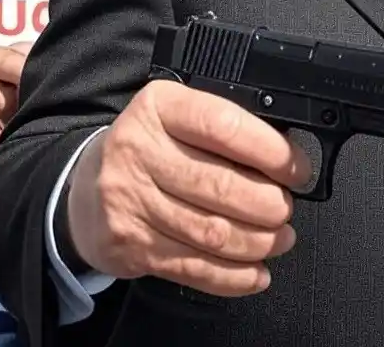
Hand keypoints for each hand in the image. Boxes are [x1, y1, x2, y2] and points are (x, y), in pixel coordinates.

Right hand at [67, 80, 312, 296]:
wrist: (87, 185)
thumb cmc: (152, 147)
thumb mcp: (178, 115)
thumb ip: (225, 127)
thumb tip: (288, 156)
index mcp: (160, 106)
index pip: (223, 126)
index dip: (270, 151)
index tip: (296, 169)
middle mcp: (138, 151)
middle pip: (220, 186)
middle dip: (269, 204)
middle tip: (286, 209)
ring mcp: (130, 200)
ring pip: (211, 231)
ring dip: (258, 242)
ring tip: (280, 239)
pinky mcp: (130, 244)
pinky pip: (192, 267)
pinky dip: (233, 276)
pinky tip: (256, 273)